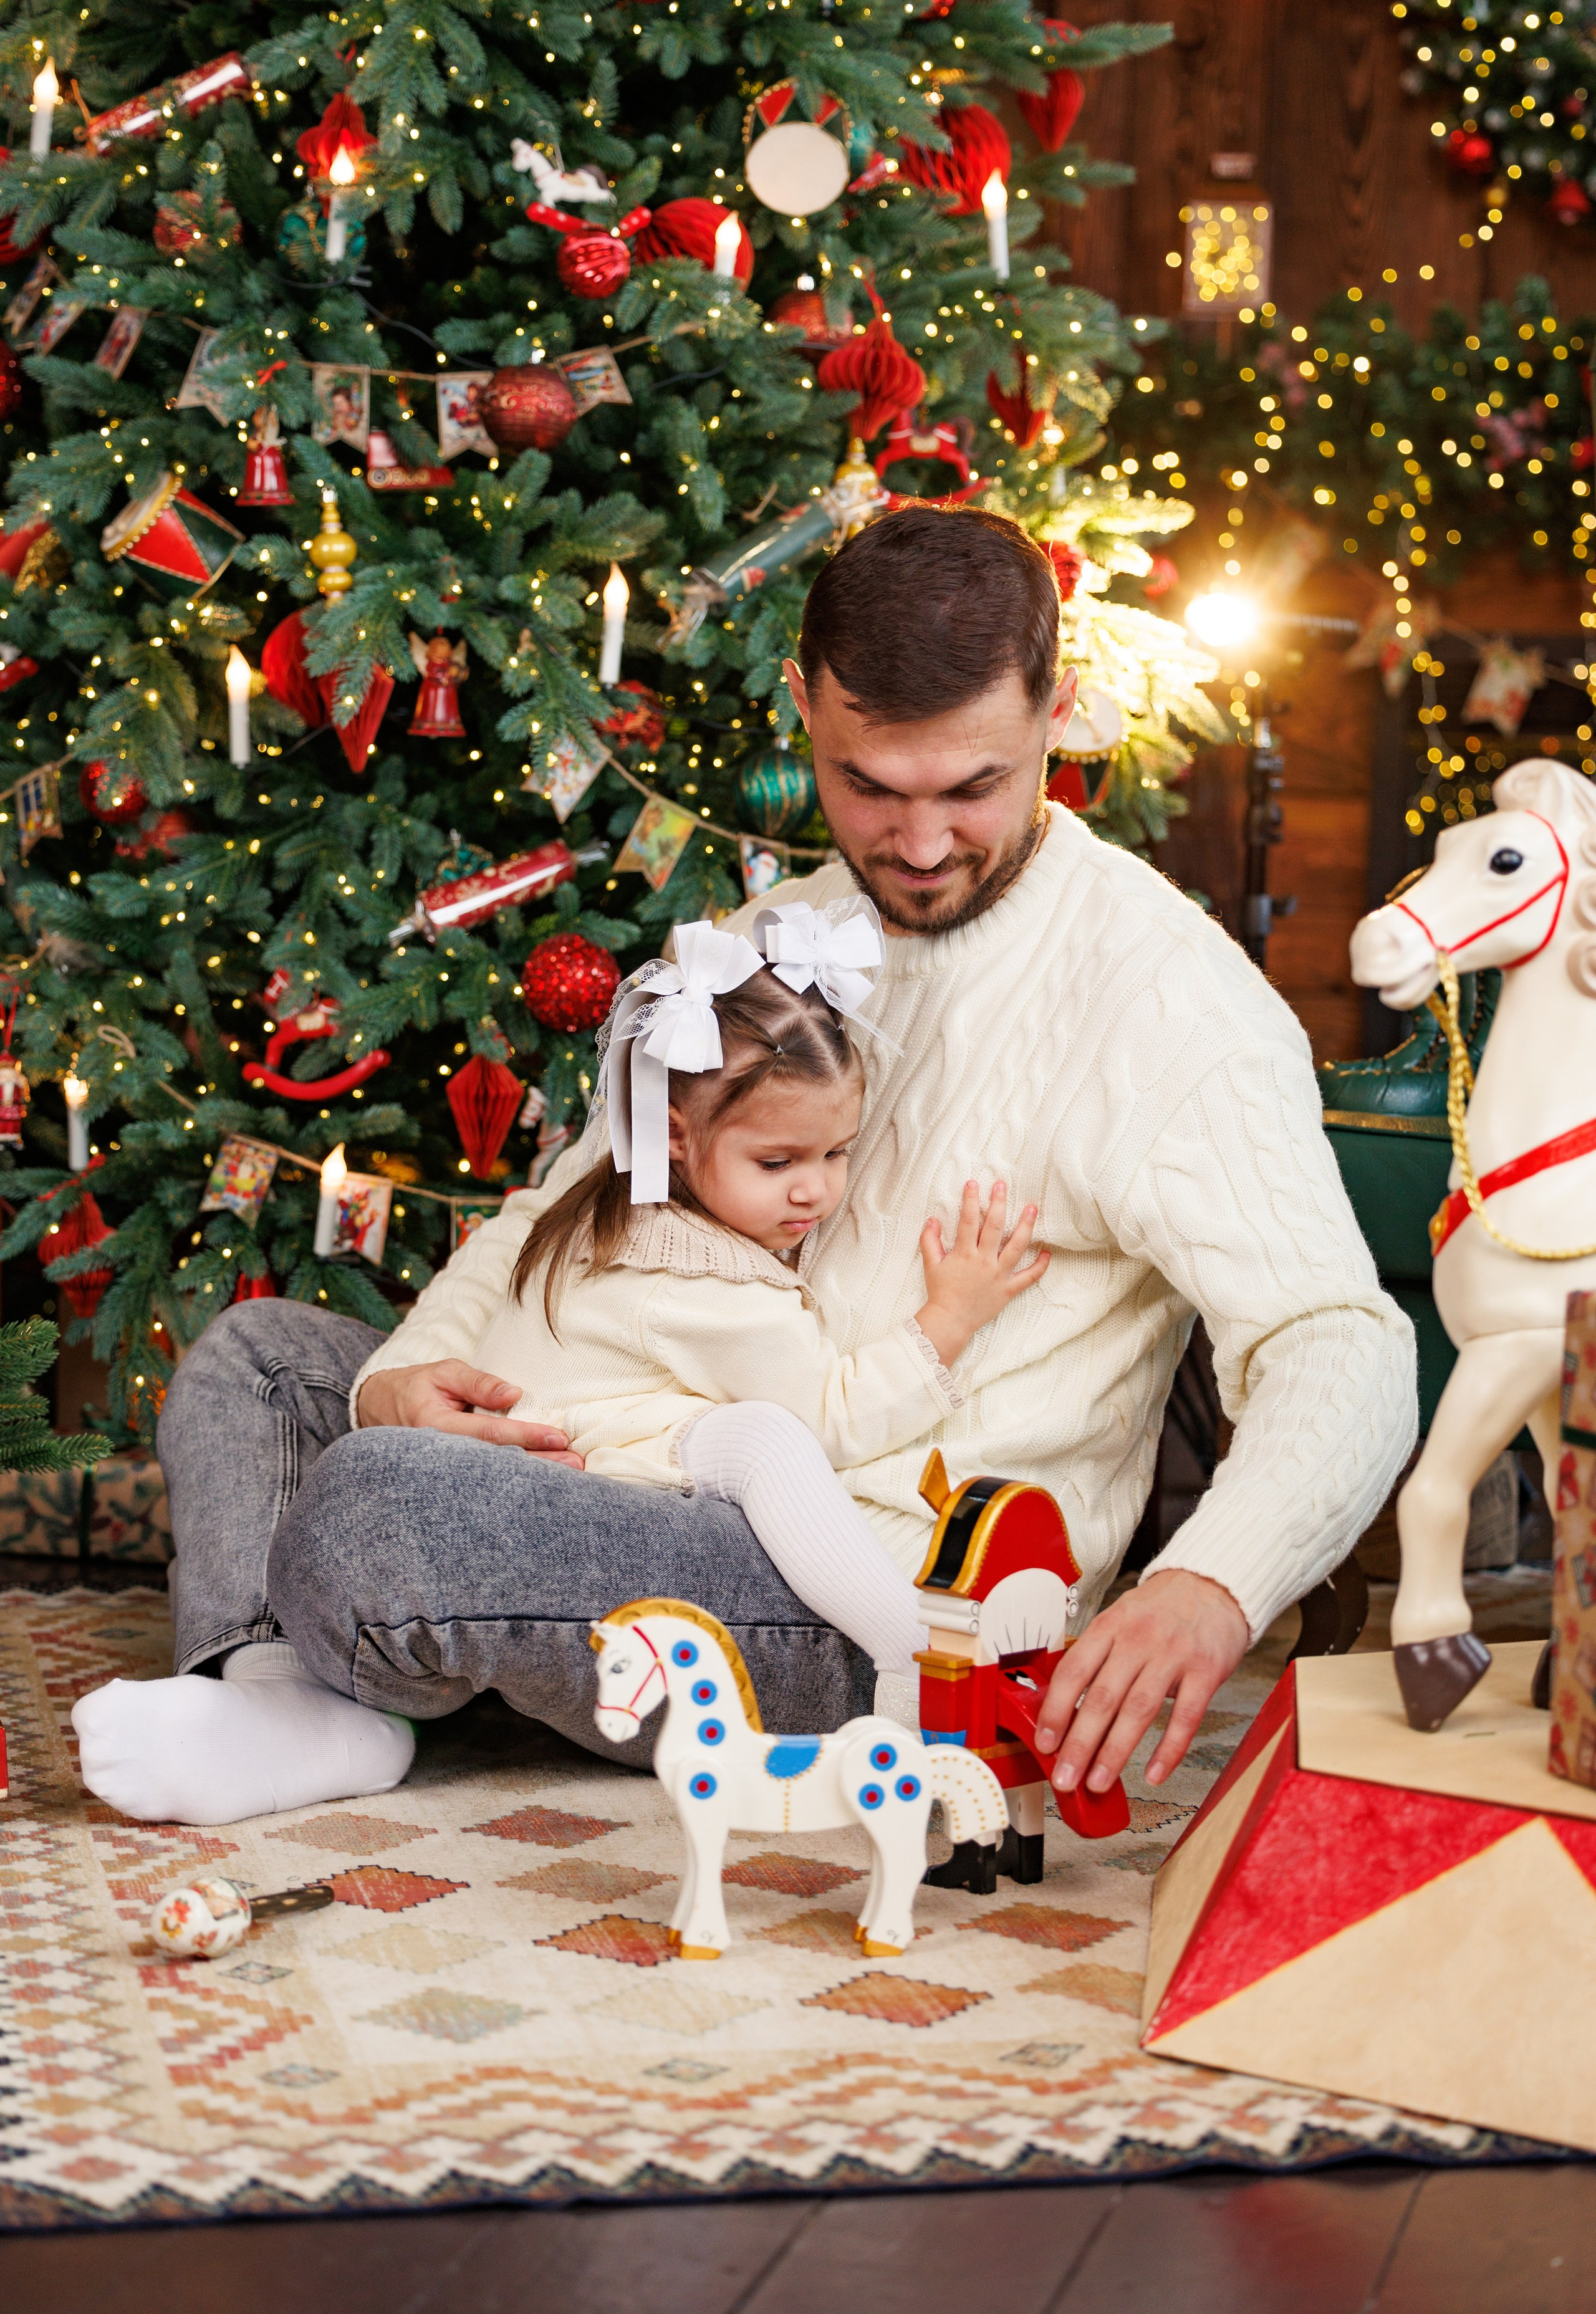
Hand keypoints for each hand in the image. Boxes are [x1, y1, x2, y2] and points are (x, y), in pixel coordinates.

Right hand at [355, 1361, 584, 1463]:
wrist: (379, 1410)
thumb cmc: (417, 1387)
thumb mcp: (443, 1372)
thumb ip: (478, 1382)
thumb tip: (514, 1393)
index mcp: (436, 1427)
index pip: (489, 1434)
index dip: (525, 1436)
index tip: (558, 1437)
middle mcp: (440, 1457)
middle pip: (497, 1464)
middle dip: (539, 1466)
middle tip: (577, 1465)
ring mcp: (444, 1474)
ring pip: (494, 1478)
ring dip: (533, 1479)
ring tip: (571, 1477)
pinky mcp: (451, 1480)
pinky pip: (486, 1482)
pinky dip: (515, 1483)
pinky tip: (545, 1485)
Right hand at [915, 1180, 1049, 1368]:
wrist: (951, 1321)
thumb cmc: (940, 1292)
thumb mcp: (931, 1265)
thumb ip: (930, 1241)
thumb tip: (932, 1220)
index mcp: (964, 1254)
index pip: (968, 1221)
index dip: (971, 1200)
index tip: (973, 1184)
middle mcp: (984, 1261)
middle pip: (995, 1227)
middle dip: (999, 1203)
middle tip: (1003, 1185)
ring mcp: (999, 1275)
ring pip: (1017, 1247)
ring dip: (1026, 1226)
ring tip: (1032, 1208)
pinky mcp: (1009, 1290)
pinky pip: (1029, 1277)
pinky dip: (1040, 1266)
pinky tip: (1048, 1252)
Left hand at [1032, 1568, 1248, 1794]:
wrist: (1213, 1585)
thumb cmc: (1159, 1610)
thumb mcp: (1119, 1619)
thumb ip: (1096, 1658)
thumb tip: (1065, 1709)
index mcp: (1110, 1627)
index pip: (1074, 1671)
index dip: (1056, 1710)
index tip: (1044, 1743)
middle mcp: (1138, 1640)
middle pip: (1102, 1698)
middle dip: (1079, 1744)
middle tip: (1065, 1778)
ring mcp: (1173, 1656)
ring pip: (1139, 1711)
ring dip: (1115, 1752)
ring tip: (1098, 1782)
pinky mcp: (1205, 1672)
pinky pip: (1185, 1717)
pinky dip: (1169, 1750)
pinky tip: (1154, 1774)